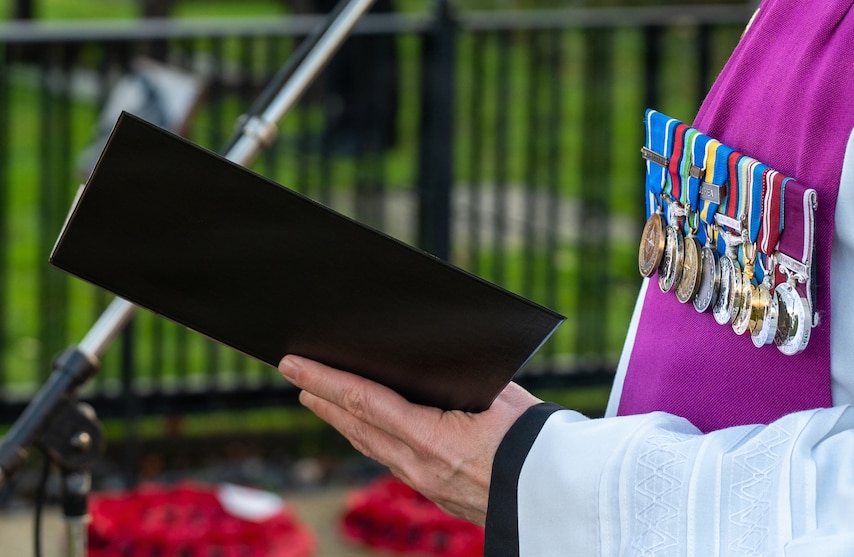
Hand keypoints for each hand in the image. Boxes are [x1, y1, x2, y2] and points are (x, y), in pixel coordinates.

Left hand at [279, 355, 539, 524]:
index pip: (364, 403)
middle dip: (322, 398)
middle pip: (357, 426)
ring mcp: (424, 483)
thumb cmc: (538, 442)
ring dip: (340, 419)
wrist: (560, 498)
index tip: (294, 365)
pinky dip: (368, 438)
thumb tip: (432, 355)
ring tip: (317, 398)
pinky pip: (389, 459)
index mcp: (432, 440)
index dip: (325, 381)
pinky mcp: (434, 491)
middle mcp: (419, 465)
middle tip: (294, 374)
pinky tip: (362, 429)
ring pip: (369, 445)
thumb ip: (463, 378)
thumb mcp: (502, 397)